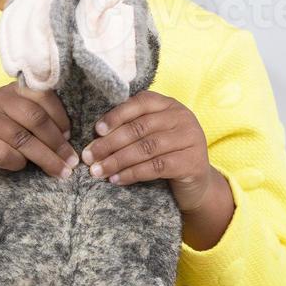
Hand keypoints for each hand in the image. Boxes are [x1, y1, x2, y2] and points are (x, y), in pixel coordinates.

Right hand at [0, 81, 78, 182]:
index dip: (60, 116)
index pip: (42, 95)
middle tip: (71, 160)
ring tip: (61, 171)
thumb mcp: (18, 119)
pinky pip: (5, 154)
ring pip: (22, 138)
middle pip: (35, 118)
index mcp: (13, 90)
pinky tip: (23, 167)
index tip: (70, 136)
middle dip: (57, 142)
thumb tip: (70, 137)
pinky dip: (19, 163)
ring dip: (46, 158)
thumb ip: (39, 118)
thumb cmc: (0, 136)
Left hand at [80, 91, 218, 213]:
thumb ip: (132, 128)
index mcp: (169, 105)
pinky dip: (132, 174)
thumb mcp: (152, 135)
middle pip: (139, 128)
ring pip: (146, 148)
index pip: (140, 103)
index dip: (116, 115)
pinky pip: (156, 167)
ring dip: (117, 161)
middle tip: (89, 156)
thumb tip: (95, 136)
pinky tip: (116, 179)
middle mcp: (182, 118)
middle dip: (110, 143)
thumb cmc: (166, 155)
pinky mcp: (192, 162)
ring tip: (97, 171)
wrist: (196, 183)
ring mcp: (191, 139)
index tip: (96, 130)